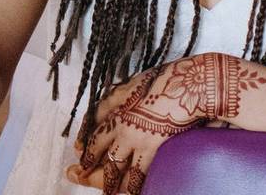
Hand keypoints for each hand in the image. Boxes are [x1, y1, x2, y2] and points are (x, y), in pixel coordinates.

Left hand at [68, 53, 254, 193]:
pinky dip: (134, 186)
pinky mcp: (154, 150)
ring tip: (106, 192)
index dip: (86, 147)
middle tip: (78, 177)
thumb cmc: (162, 81)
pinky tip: (131, 192)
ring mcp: (138, 141)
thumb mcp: (128, 85)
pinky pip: (139, 175)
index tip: (79, 154)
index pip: (94, 135)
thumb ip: (111, 100)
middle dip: (88, 171)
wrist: (187, 86)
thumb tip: (98, 113)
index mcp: (115, 112)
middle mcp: (123, 129)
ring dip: (110, 184)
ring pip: (118, 170)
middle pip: (102, 156)